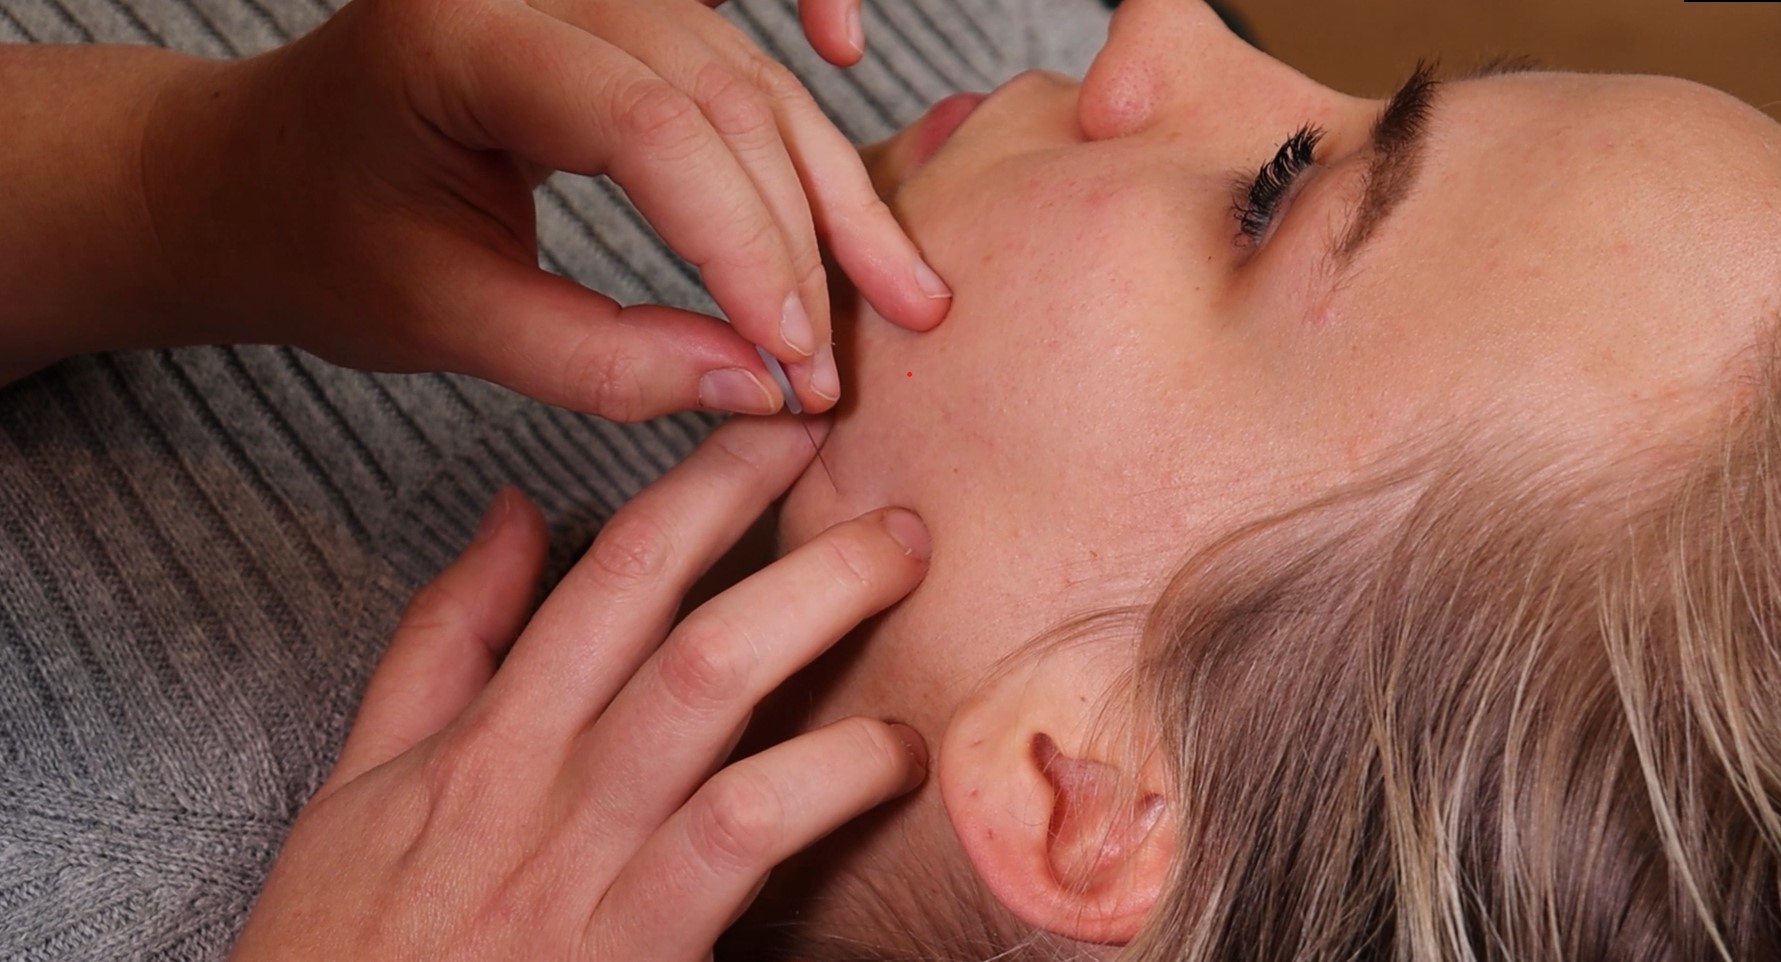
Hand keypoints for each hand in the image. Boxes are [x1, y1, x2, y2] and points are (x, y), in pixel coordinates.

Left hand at [141, 0, 951, 419]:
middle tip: (847, 359)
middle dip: (804, 237)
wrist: (259, 172)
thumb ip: (594, 359)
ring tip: (899, 289)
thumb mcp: (435, 319)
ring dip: (828, 187)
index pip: (648, 129)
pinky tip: (846, 50)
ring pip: (747, 76)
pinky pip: (730, 28)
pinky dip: (795, 54)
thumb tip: (758, 388)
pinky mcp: (609, 9)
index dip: (742, 248)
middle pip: (721, 95)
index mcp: (459, 35)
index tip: (795, 362)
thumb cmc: (320, 241)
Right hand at [230, 415, 930, 959]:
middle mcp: (542, 774)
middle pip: (677, 606)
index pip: (615, 564)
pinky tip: (890, 754)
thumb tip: (509, 511)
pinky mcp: (638, 942)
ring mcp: (591, 856)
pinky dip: (828, 775)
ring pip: (711, 686)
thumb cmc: (350, 947)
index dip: (711, 478)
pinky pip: (742, 830)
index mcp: (488, 729)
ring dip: (820, 614)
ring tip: (906, 582)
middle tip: (895, 495)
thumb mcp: (362, 784)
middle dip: (787, 525)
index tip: (786, 419)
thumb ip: (441, 641)